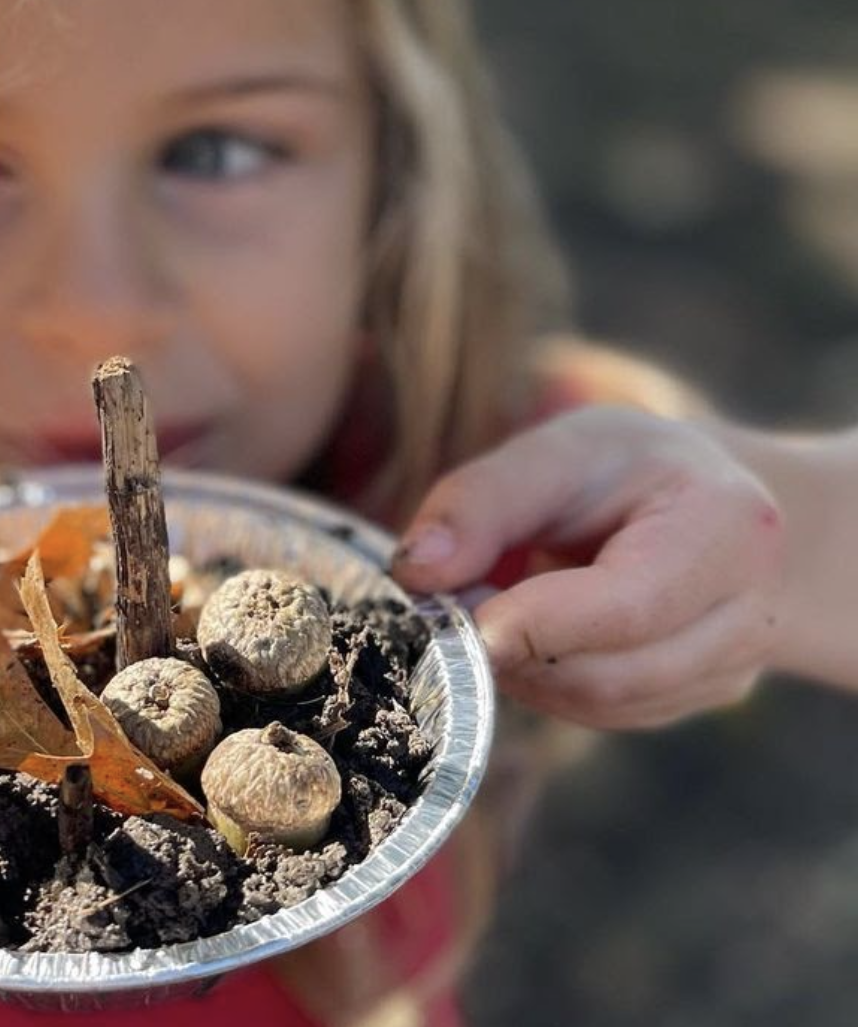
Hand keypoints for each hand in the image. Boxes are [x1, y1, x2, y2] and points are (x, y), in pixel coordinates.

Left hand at [393, 407, 786, 728]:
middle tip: (452, 604)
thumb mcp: (556, 448)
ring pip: (598, 705)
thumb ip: (480, 501)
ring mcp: (729, 668)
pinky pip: (600, 713)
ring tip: (490, 607)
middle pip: (609, 675)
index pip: (629, 607)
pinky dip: (544, 680)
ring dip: (521, 668)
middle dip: (512, 649)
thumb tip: (415, 572)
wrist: (705, 499)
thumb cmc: (625, 468)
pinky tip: (528, 632)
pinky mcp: (694, 699)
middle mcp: (747, 612)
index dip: (534, 624)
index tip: (456, 611)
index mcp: (729, 530)